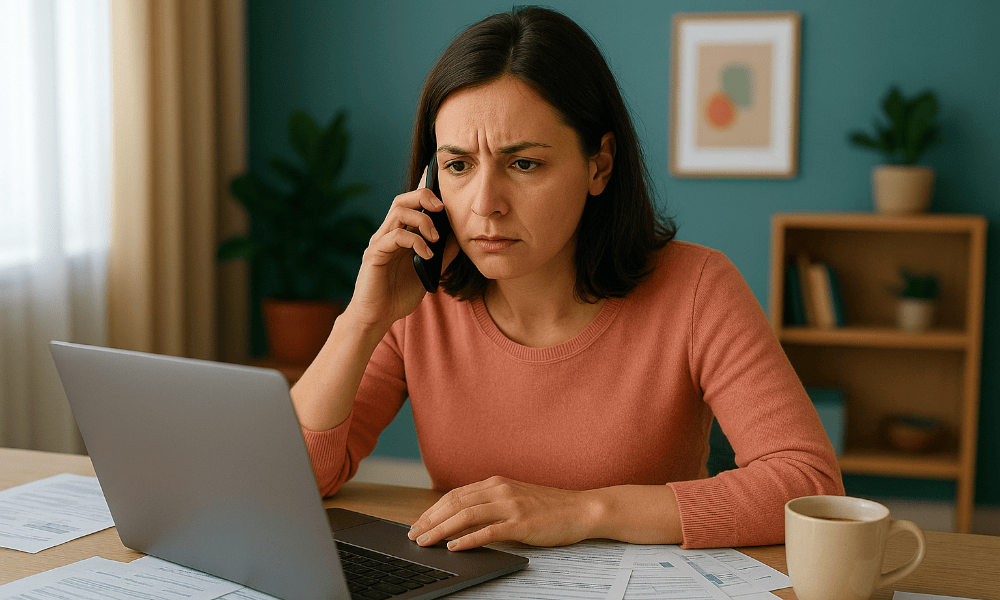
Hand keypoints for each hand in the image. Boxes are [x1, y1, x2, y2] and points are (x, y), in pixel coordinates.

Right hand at [345, 169, 458, 331]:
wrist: (378, 317)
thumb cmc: (400, 294)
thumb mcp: (429, 271)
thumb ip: (442, 253)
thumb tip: (461, 237)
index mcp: (399, 234)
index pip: (410, 204)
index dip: (426, 193)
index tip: (446, 193)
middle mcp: (387, 234)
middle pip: (402, 200)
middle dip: (424, 198)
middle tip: (443, 209)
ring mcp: (379, 243)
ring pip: (398, 213)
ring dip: (422, 220)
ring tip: (435, 238)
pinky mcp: (374, 255)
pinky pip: (395, 237)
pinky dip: (415, 241)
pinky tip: (426, 254)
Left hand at [407, 476, 597, 550]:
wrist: (582, 509)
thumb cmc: (550, 508)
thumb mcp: (516, 499)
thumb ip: (492, 503)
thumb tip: (463, 518)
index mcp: (497, 483)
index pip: (455, 494)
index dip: (434, 509)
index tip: (419, 522)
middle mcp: (500, 490)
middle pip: (455, 502)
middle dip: (430, 519)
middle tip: (414, 534)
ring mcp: (511, 505)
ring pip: (466, 515)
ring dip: (442, 529)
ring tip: (427, 541)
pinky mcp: (521, 523)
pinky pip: (488, 531)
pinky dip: (468, 539)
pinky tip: (454, 547)